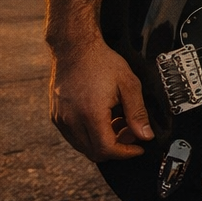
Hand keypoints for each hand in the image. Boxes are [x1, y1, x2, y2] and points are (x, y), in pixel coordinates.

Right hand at [49, 40, 153, 161]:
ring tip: (117, 122)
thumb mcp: (128, 84)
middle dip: (116, 148)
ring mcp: (61, 119)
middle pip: (94, 152)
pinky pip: (73, 136)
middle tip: (130, 132)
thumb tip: (145, 136)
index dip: (125, 153)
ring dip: (102, 142)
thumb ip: (137, 113)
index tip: (138, 148)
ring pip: (83, 146)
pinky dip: (89, 135)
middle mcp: (71, 120)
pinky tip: (102, 118)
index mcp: (90, 113)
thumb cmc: (101, 62)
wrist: (75, 47)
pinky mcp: (56, 116)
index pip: (106, 149)